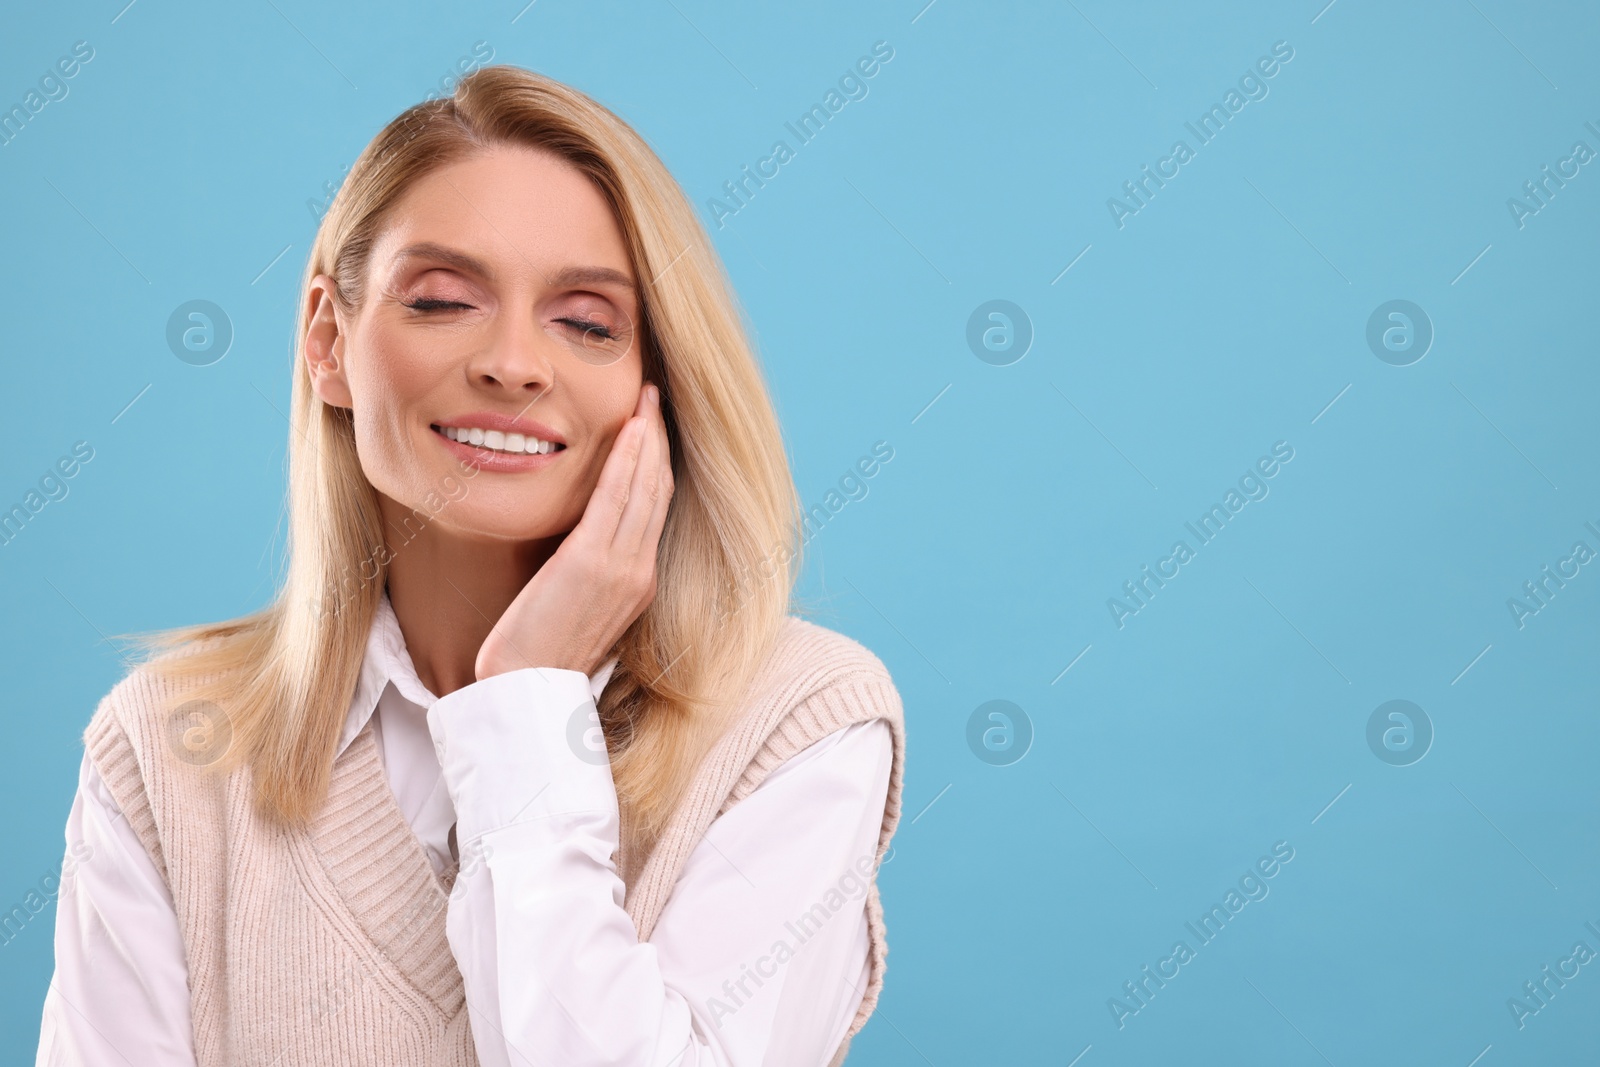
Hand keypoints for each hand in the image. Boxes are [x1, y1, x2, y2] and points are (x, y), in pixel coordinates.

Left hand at [474, 382, 673, 680]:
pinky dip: (626, 460)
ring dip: (647, 436)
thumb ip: (587, 572)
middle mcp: (639, 572)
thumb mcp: (574, 607)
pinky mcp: (591, 563)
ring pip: (645, 487)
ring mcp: (621, 568)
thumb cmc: (538, 654)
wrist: (525, 690)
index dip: (658, 462)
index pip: (656, 508)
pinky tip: (629, 429)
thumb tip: (576, 542)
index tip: (651, 426)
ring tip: (645, 398)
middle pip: (658, 489)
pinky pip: (616, 499)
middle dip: (659, 437)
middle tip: (653, 395)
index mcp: (639, 583)